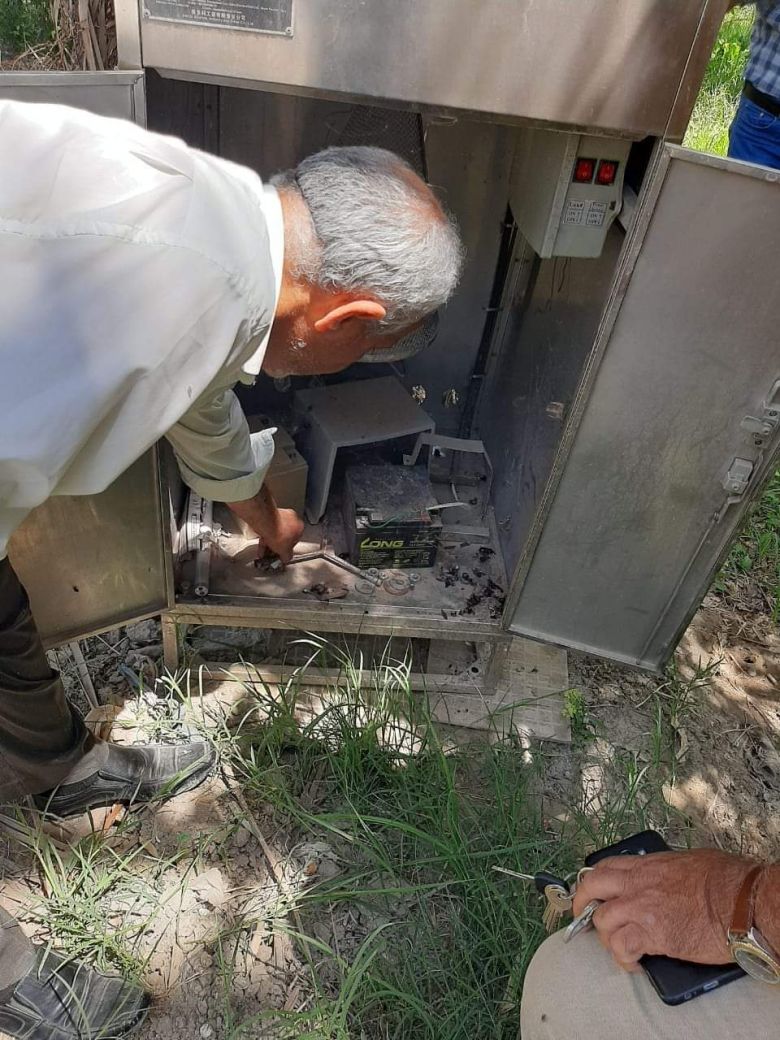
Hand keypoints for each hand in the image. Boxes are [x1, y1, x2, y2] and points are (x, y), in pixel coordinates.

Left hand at [257, 506, 304, 563]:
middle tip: (272, 555)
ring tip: (264, 553)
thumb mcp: (285, 551)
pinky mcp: (268, 517)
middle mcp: (291, 520)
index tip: (282, 555)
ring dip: (270, 545)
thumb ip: (287, 556)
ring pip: (275, 534)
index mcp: (299, 527)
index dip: (288, 550)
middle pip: (284, 537)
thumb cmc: (278, 531)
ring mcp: (280, 517)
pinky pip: (268, 531)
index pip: (295, 541)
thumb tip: (286, 558)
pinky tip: (261, 547)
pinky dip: (265, 539)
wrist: (265, 522)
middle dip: (277, 548)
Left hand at [572, 849, 755, 970]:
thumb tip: (666, 878)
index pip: (606, 866)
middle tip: (584, 919)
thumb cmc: (726, 880)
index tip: (590, 892)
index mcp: (648, 865)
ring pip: (603, 920)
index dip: (592, 881)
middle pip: (592, 887)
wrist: (741, 902)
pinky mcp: (652, 935)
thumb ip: (667, 870)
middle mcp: (638, 883)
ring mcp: (641, 907)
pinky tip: (635, 963)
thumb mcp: (689, 862)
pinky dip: (623, 958)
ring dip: (607, 936)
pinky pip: (621, 946)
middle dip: (582, 903)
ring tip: (621, 948)